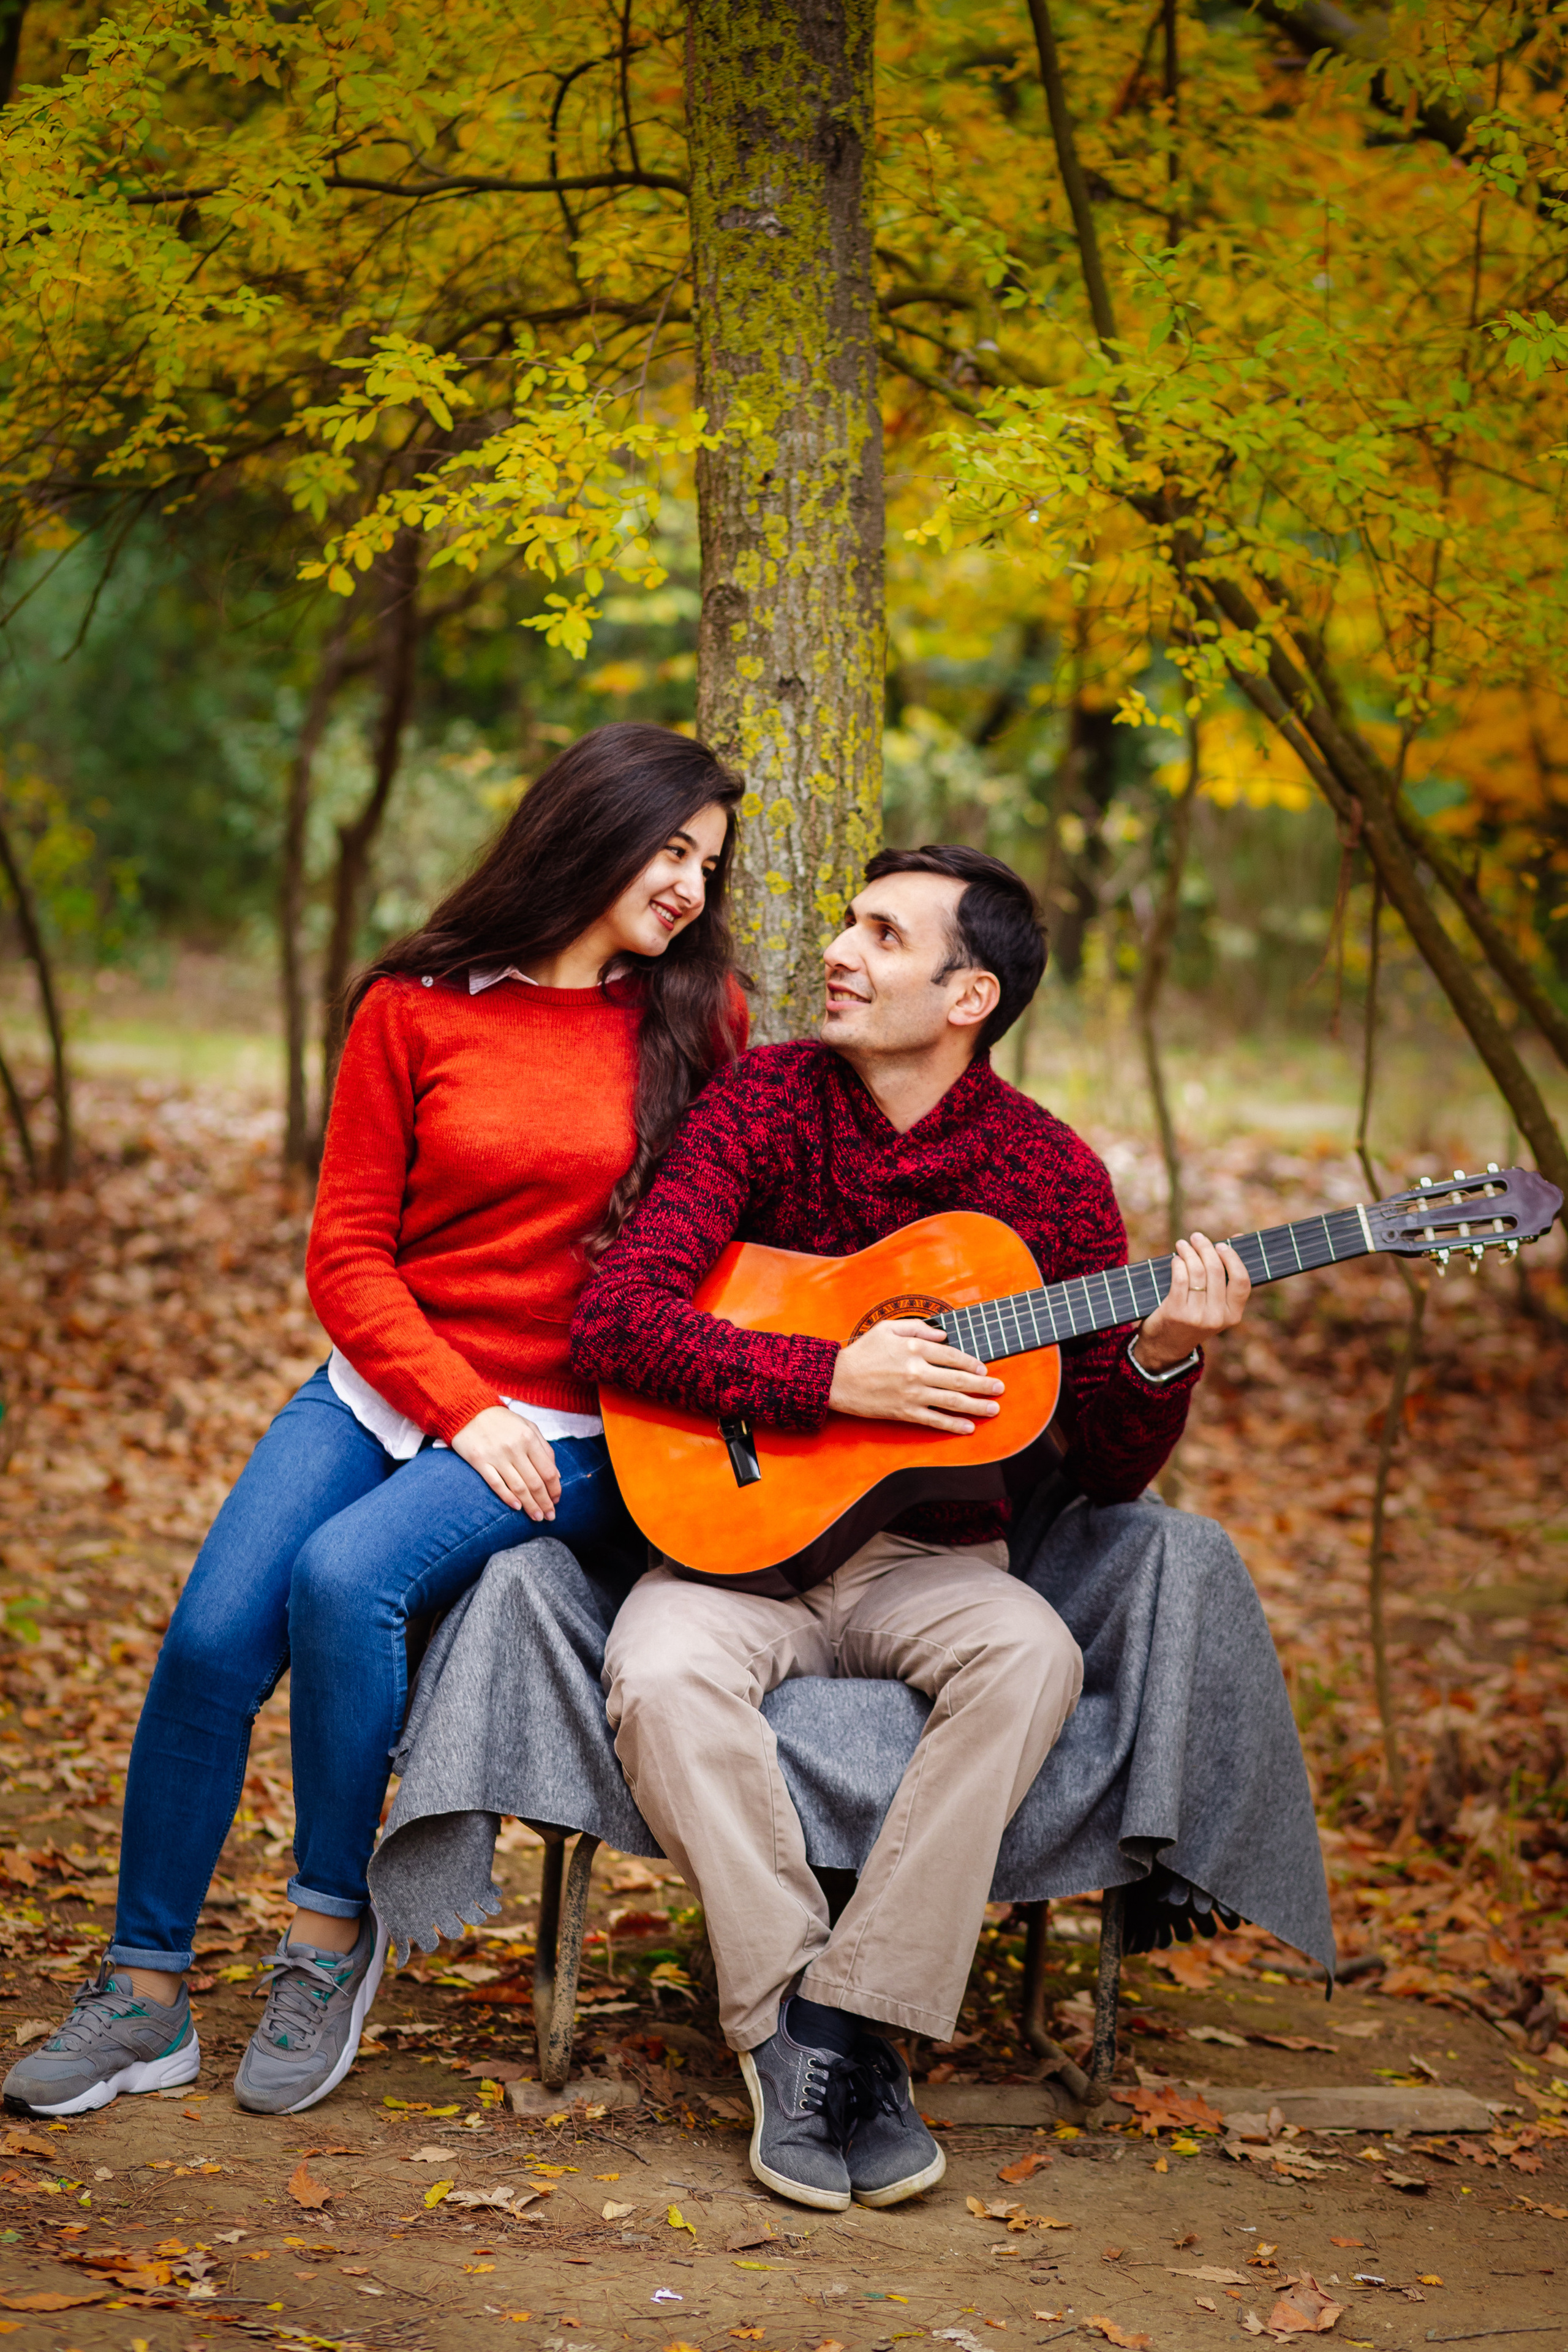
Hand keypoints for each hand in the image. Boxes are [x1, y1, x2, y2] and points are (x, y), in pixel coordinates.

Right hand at [451, 1406, 561, 1519]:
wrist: (468, 1410)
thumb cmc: (502, 1421)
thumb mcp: (528, 1427)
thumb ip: (544, 1449)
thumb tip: (556, 1475)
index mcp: (529, 1439)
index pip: (548, 1471)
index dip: (555, 1489)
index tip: (557, 1501)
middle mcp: (515, 1448)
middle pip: (535, 1483)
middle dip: (545, 1503)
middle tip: (549, 1516)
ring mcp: (496, 1456)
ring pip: (518, 1487)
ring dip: (530, 1505)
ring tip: (537, 1517)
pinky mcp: (480, 1462)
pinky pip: (497, 1484)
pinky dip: (508, 1498)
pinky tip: (517, 1507)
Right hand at [828, 1317, 1004, 1433]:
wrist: (836, 1380)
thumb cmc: (861, 1352)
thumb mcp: (886, 1328)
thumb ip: (916, 1327)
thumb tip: (944, 1334)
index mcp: (914, 1347)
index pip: (952, 1355)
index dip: (971, 1363)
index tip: (984, 1369)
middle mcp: (917, 1371)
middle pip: (959, 1379)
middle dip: (984, 1386)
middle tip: (1000, 1389)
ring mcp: (912, 1393)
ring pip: (952, 1401)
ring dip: (976, 1406)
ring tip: (993, 1409)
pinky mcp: (904, 1412)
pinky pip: (934, 1419)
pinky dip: (953, 1425)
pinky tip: (968, 1428)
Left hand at [1137, 1232, 1250, 1369]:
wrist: (1166, 1346)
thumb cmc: (1193, 1317)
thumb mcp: (1214, 1304)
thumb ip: (1226, 1275)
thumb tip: (1238, 1237)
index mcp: (1233, 1315)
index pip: (1242, 1281)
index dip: (1233, 1259)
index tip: (1221, 1245)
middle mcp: (1217, 1317)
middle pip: (1217, 1271)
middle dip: (1206, 1248)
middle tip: (1197, 1238)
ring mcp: (1197, 1316)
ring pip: (1197, 1272)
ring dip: (1189, 1252)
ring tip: (1182, 1244)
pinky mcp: (1177, 1312)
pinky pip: (1180, 1279)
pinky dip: (1178, 1264)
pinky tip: (1175, 1260)